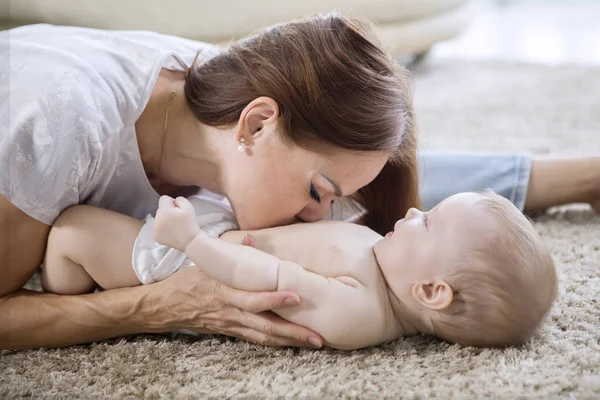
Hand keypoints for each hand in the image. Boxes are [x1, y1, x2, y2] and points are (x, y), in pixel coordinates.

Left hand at [153, 195, 201, 251]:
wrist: (190, 241)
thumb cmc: (190, 223)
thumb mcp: (188, 207)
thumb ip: (179, 199)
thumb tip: (173, 202)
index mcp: (163, 211)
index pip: (163, 199)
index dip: (172, 202)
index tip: (178, 209)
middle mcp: (156, 220)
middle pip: (160, 209)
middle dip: (167, 212)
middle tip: (177, 219)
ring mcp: (154, 229)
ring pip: (158, 219)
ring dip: (164, 220)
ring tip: (175, 226)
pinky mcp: (155, 237)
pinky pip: (157, 228)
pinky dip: (162, 229)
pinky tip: (171, 232)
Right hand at [154, 266, 323, 348]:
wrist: (165, 307)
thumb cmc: (187, 282)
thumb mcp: (206, 263)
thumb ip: (232, 253)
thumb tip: (252, 241)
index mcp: (225, 293)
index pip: (253, 299)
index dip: (274, 300)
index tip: (296, 297)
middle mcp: (230, 313)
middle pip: (265, 326)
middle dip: (292, 332)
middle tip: (317, 336)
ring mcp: (231, 325)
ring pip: (264, 337)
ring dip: (289, 341)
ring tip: (314, 342)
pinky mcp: (231, 332)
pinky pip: (256, 340)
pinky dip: (276, 343)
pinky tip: (292, 343)